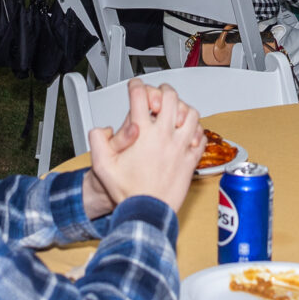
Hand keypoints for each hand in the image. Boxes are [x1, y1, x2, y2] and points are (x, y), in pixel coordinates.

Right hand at [87, 80, 205, 210]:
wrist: (146, 212)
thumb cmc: (127, 192)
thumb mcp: (102, 166)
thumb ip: (97, 142)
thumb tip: (102, 128)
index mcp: (142, 134)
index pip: (140, 97)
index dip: (136, 86)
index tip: (135, 87)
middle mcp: (163, 137)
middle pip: (171, 98)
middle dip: (164, 91)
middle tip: (159, 95)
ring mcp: (180, 147)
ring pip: (191, 114)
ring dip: (184, 109)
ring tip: (176, 113)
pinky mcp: (191, 160)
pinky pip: (201, 138)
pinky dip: (196, 132)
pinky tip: (188, 135)